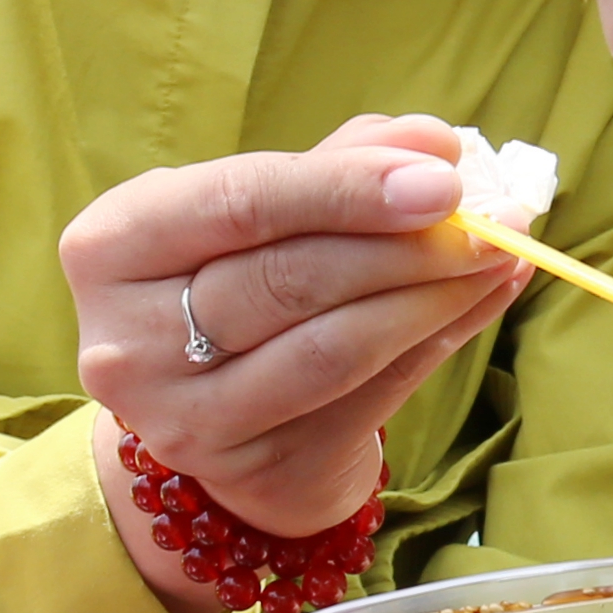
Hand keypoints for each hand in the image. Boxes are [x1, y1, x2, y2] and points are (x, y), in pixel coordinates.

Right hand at [66, 116, 524, 607]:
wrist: (215, 413)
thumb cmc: (237, 280)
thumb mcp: (263, 209)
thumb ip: (341, 163)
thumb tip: (434, 142)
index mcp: (113, 245)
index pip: (238, 203)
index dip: (345, 189)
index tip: (442, 178)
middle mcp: (128, 340)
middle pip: (288, 279)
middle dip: (404, 246)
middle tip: (492, 220)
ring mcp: (185, 419)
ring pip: (333, 348)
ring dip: (434, 297)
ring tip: (499, 256)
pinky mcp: (253, 470)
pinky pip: (370, 397)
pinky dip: (440, 341)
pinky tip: (484, 299)